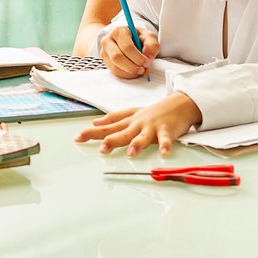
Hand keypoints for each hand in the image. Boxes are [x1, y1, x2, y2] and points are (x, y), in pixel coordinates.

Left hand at [76, 92, 200, 156]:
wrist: (179, 103)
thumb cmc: (154, 111)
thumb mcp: (132, 113)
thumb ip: (113, 118)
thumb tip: (94, 123)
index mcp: (129, 121)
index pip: (108, 127)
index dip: (93, 132)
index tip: (78, 138)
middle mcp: (138, 124)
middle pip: (122, 133)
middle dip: (112, 140)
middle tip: (102, 149)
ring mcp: (152, 127)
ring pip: (143, 137)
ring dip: (137, 145)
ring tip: (131, 153)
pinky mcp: (167, 130)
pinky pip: (166, 139)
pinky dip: (166, 145)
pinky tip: (164, 152)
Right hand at [101, 24, 157, 79]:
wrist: (128, 38)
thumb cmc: (138, 37)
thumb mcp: (149, 36)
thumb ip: (152, 45)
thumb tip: (148, 57)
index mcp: (119, 31)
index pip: (127, 47)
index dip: (138, 57)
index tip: (147, 61)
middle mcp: (108, 40)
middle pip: (117, 58)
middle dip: (132, 67)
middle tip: (142, 69)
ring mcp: (104, 51)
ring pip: (114, 67)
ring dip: (129, 73)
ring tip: (139, 70)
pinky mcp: (105, 61)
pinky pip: (114, 72)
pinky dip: (125, 75)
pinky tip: (133, 72)